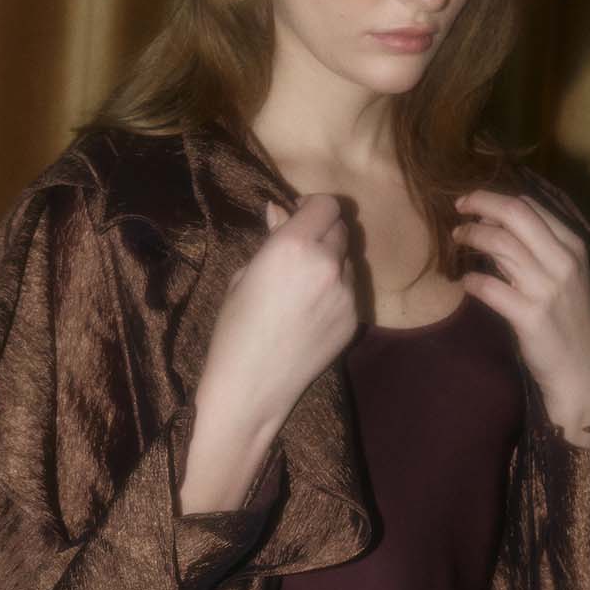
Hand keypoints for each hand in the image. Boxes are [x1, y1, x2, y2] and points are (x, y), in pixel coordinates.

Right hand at [198, 193, 360, 438]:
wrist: (251, 385)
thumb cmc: (234, 328)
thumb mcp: (244, 274)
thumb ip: (272, 240)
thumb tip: (281, 212)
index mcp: (294, 245)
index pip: (326, 204)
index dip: (312, 206)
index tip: (298, 216)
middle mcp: (327, 263)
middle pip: (342, 227)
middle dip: (323, 231)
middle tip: (301, 250)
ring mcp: (347, 293)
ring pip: (349, 259)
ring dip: (333, 261)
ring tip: (305, 285)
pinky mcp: (355, 318)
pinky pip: (351, 289)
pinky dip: (337, 290)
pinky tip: (312, 311)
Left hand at [452, 188, 589, 441]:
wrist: (584, 373)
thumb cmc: (571, 324)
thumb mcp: (566, 279)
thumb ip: (540, 251)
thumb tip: (498, 225)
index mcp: (574, 248)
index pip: (531, 207)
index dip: (496, 200)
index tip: (474, 205)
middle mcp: (563, 262)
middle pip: (515, 214)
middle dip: (480, 203)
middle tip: (458, 207)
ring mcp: (547, 289)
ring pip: (500, 244)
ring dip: (471, 236)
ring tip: (456, 239)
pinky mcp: (530, 317)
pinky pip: (490, 288)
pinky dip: (472, 281)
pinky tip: (464, 282)